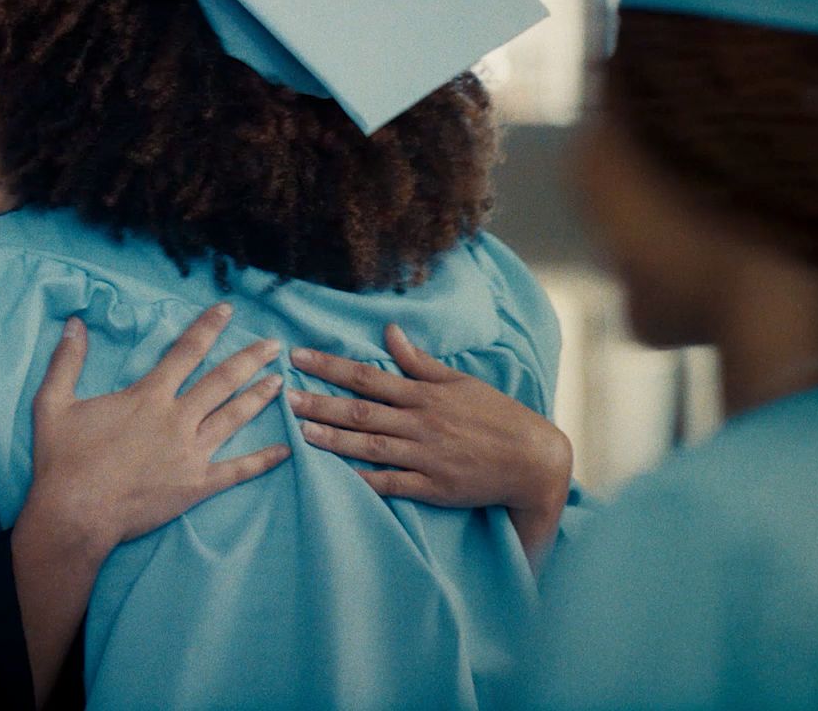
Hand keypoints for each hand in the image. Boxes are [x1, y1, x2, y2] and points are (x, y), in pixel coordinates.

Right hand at [22, 304, 292, 561]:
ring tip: (280, 382)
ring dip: (258, 397)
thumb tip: (74, 324)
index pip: (185, 351)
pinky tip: (285, 450)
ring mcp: (191, 453)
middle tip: (274, 344)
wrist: (74, 515)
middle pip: (222, 381)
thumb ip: (67, 362)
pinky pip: (237, 470)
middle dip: (250, 358)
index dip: (208, 328)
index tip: (227, 310)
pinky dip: (263, 460)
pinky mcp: (197, 486)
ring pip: (234, 418)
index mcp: (148, 396)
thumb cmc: (63, 460)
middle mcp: (177, 419)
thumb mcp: (53, 403)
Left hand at [288, 323, 571, 564]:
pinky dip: (366, 480)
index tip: (298, 357)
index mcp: (424, 394)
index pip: (367, 376)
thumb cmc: (495, 415)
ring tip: (300, 433)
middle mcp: (420, 422)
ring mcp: (425, 456)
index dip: (329, 366)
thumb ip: (419, 361)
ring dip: (333, 440)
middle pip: (360, 411)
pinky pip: (393, 483)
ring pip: (370, 446)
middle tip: (284, 396)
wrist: (533, 460)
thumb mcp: (459, 381)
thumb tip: (390, 330)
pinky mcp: (433, 486)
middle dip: (319, 403)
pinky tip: (338, 476)